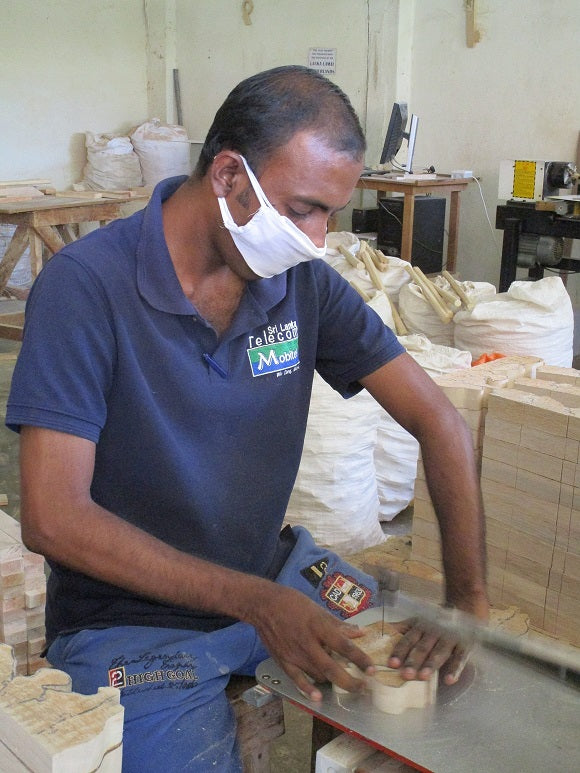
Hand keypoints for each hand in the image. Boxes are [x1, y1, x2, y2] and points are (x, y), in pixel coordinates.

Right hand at [252, 585, 374, 700]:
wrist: (263, 605)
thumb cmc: (293, 603)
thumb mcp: (317, 609)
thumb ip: (338, 624)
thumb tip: (359, 632)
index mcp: (318, 626)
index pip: (344, 646)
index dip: (360, 659)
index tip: (373, 669)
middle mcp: (308, 643)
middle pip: (332, 668)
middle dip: (350, 681)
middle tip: (363, 687)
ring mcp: (295, 654)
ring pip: (318, 675)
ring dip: (333, 682)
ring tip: (345, 684)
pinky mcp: (283, 661)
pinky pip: (297, 680)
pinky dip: (308, 690)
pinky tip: (318, 698)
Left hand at [387, 617, 470, 684]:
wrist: (464, 609)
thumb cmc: (436, 621)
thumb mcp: (419, 621)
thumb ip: (402, 628)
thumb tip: (382, 630)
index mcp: (421, 626)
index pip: (408, 639)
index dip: (399, 651)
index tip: (391, 663)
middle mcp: (434, 631)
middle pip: (422, 648)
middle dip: (413, 661)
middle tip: (405, 675)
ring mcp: (450, 638)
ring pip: (439, 652)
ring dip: (430, 665)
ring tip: (422, 677)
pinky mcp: (465, 645)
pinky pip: (460, 658)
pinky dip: (455, 669)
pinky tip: (449, 680)